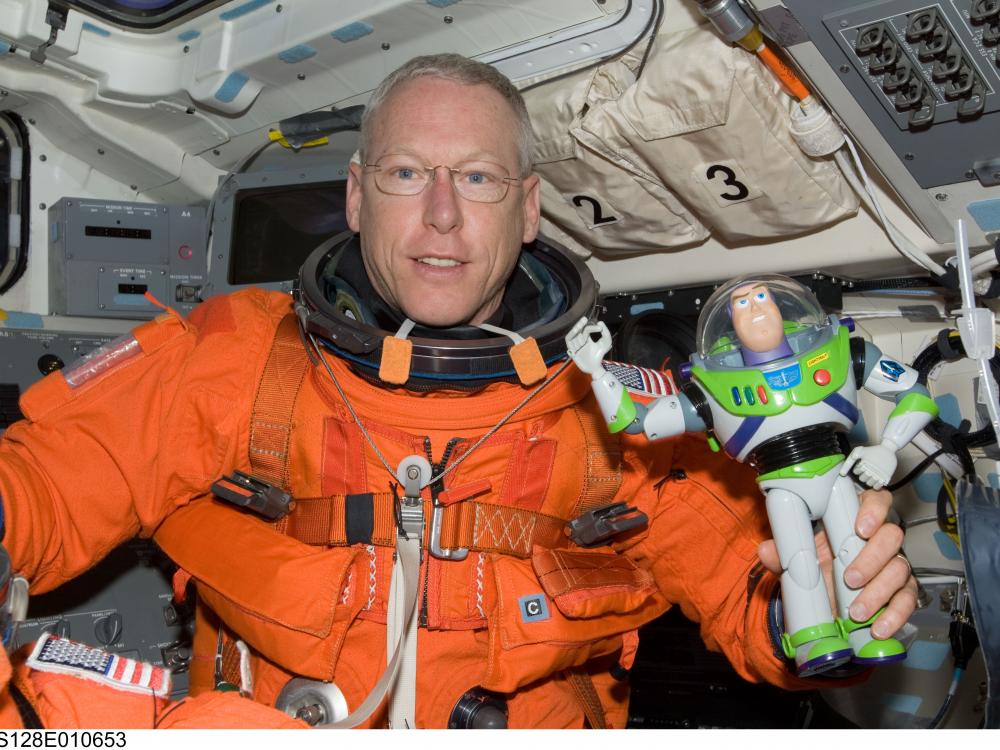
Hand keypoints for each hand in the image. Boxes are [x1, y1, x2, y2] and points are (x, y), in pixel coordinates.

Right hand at [565, 317, 611, 378]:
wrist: (595, 367)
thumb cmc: (599, 355)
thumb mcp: (606, 343)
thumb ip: (606, 333)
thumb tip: (600, 323)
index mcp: (586, 338)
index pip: (586, 330)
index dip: (592, 327)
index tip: (599, 327)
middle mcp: (579, 341)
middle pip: (577, 330)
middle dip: (579, 324)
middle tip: (584, 319)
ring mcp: (575, 346)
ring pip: (572, 335)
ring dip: (576, 330)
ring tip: (580, 326)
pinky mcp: (571, 351)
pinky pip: (568, 342)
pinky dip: (571, 337)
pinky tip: (576, 334)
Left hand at [758, 489, 917, 639]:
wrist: (827, 597)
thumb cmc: (819, 565)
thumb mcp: (801, 557)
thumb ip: (784, 553)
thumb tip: (766, 550)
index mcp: (857, 519)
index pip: (877, 501)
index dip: (874, 510)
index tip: (860, 528)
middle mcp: (881, 539)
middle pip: (892, 537)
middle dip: (872, 558)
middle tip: (849, 577)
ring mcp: (895, 564)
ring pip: (899, 570)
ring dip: (879, 591)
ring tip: (855, 610)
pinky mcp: (903, 591)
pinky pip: (907, 600)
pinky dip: (895, 615)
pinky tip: (879, 626)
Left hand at [840, 442, 897, 490]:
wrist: (888, 450)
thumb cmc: (872, 450)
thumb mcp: (859, 451)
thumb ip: (850, 461)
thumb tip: (842, 473)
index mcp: (864, 463)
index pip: (856, 472)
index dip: (857, 469)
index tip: (860, 466)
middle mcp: (871, 470)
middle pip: (862, 479)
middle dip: (862, 475)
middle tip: (866, 471)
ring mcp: (879, 474)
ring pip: (869, 483)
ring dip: (868, 480)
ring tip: (870, 475)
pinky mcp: (886, 477)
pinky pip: (877, 487)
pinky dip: (875, 485)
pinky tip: (875, 480)